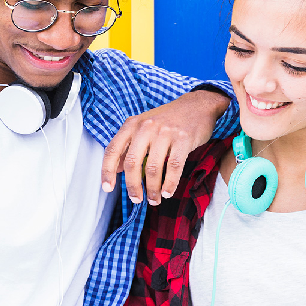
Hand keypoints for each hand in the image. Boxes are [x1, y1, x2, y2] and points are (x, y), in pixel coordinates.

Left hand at [101, 90, 228, 205]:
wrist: (198, 105)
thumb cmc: (169, 119)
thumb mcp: (144, 127)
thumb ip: (129, 146)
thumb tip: (117, 168)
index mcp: (132, 124)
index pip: (113, 150)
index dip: (107, 171)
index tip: (107, 188)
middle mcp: (146, 127)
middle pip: (132, 163)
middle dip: (133, 186)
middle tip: (136, 199)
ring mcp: (165, 132)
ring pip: (153, 168)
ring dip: (153, 189)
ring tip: (154, 199)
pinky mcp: (183, 139)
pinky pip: (173, 167)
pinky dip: (170, 184)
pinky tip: (167, 192)